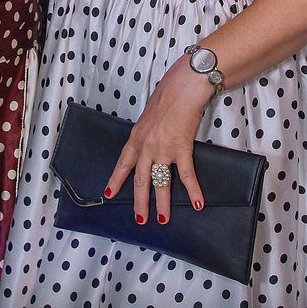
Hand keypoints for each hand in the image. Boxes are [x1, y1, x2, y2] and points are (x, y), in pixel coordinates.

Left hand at [102, 57, 214, 224]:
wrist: (182, 88)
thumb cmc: (167, 96)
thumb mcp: (148, 115)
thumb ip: (147, 132)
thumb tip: (149, 142)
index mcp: (136, 138)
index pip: (123, 164)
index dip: (116, 181)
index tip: (109, 194)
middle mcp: (146, 147)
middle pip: (140, 180)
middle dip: (139, 202)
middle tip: (139, 218)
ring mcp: (163, 149)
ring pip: (160, 183)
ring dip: (162, 203)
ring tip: (163, 219)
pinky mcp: (181, 148)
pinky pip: (186, 175)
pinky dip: (193, 190)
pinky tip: (198, 203)